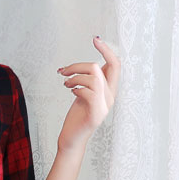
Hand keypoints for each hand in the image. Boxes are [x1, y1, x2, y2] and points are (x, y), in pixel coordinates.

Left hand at [57, 35, 119, 152]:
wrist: (71, 140)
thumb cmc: (76, 117)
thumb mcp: (84, 94)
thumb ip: (89, 81)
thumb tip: (87, 66)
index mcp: (109, 90)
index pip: (115, 64)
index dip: (107, 50)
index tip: (95, 39)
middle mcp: (110, 97)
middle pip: (100, 68)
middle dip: (80, 65)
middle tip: (63, 70)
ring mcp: (104, 106)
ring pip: (93, 78)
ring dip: (74, 77)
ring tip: (65, 84)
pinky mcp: (96, 114)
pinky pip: (88, 92)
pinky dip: (77, 88)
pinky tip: (71, 92)